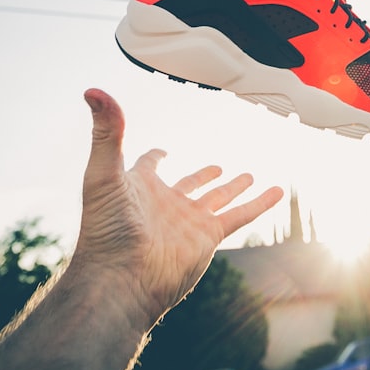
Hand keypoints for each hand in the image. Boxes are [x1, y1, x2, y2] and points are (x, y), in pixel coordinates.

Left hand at [75, 88, 283, 323]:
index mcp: (139, 188)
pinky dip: (260, 203)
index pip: (148, 167)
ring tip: (249, 175)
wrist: (122, 278)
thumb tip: (94, 91)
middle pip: (189, 183)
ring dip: (233, 187)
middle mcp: (165, 204)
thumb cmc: (106, 229)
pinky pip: (240, 216)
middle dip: (202, 175)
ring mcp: (189, 221)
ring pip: (218, 198)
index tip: (162, 151)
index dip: (154, 158)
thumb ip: (106, 133)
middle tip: (216, 166)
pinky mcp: (209, 236)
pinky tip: (276, 191)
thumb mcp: (103, 173)